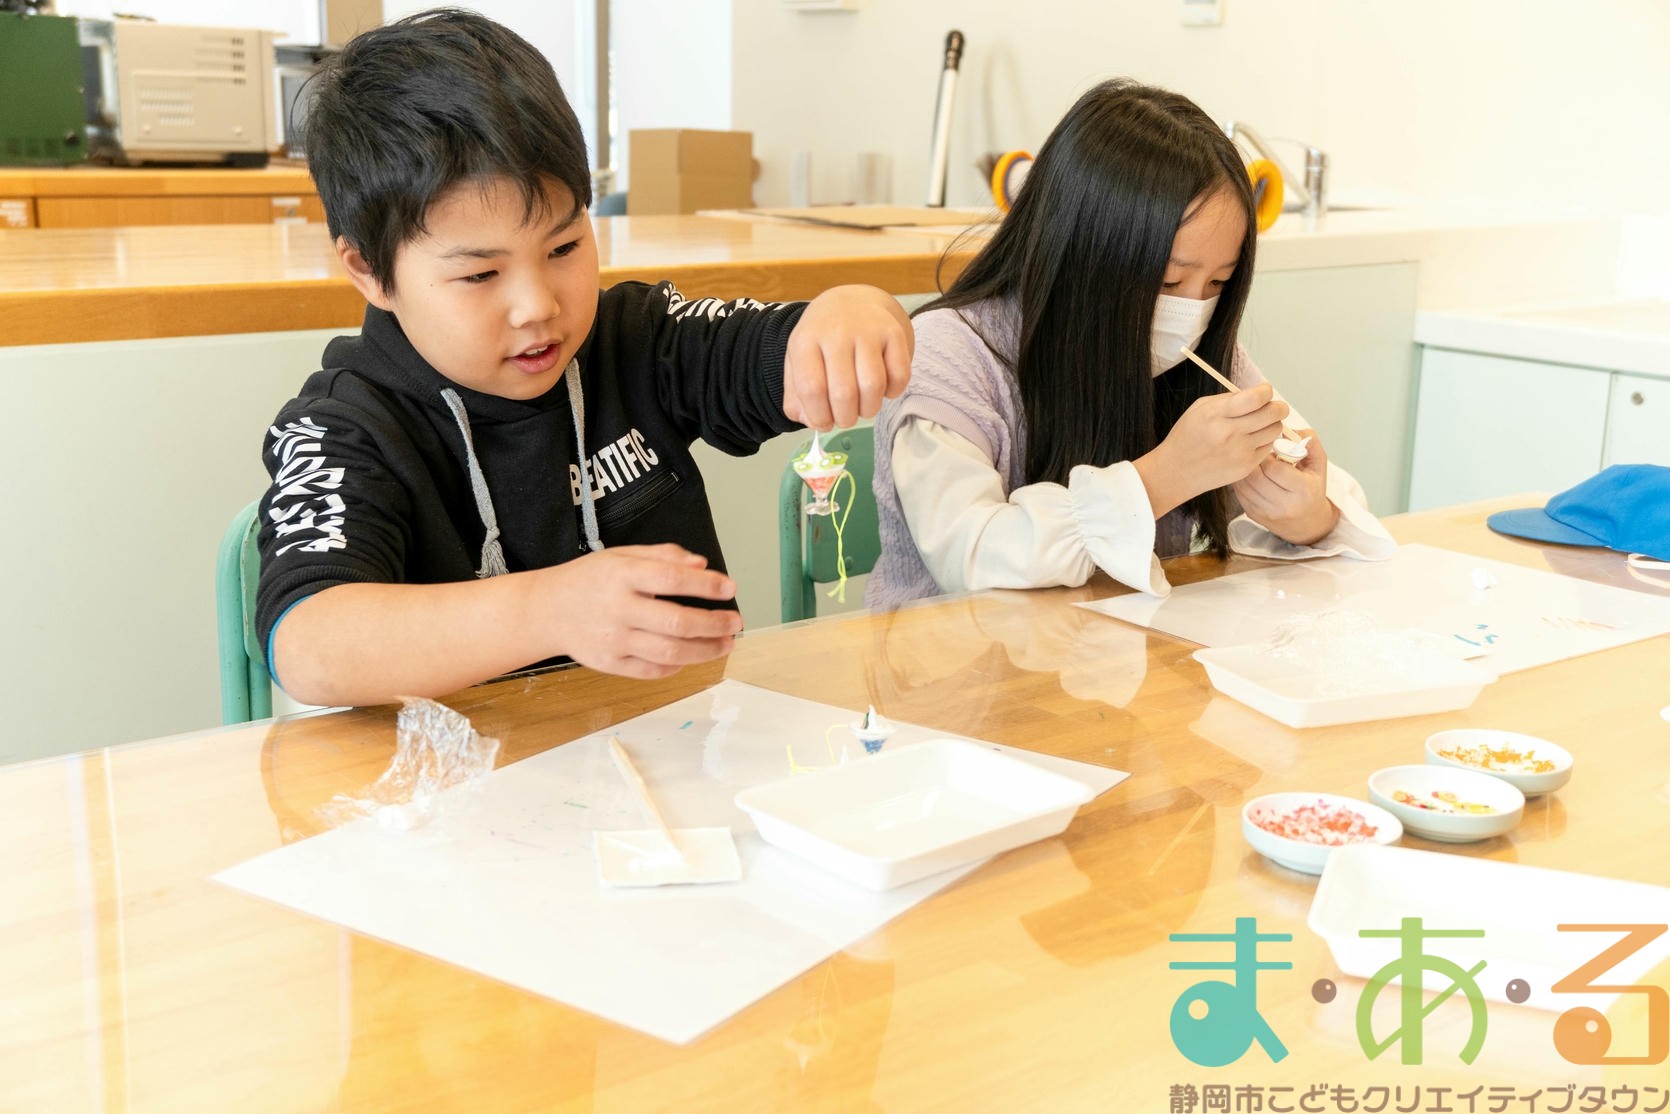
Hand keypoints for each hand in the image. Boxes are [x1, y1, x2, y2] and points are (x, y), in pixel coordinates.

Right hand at [539, 545, 743, 677]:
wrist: (546, 610)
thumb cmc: (589, 579)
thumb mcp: (622, 555)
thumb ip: (663, 556)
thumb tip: (701, 565)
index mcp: (621, 575)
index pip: (672, 579)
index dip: (706, 585)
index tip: (729, 588)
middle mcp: (617, 608)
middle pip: (676, 622)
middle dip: (714, 625)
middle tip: (735, 623)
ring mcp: (613, 640)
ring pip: (669, 652)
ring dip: (705, 651)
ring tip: (725, 644)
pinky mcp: (609, 663)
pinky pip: (651, 670)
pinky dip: (677, 666)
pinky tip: (691, 657)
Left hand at [782, 285, 912, 429]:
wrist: (852, 301)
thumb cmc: (823, 340)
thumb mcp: (798, 361)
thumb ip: (797, 396)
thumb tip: (812, 422)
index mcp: (805, 341)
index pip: (812, 389)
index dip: (819, 416)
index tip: (824, 424)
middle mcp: (836, 332)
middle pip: (844, 393)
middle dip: (846, 419)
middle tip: (846, 419)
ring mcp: (867, 330)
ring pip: (873, 386)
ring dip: (869, 409)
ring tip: (864, 408)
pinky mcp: (893, 332)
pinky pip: (899, 375)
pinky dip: (893, 392)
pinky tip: (883, 389)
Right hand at [1136, 383, 1288, 516]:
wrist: (1176, 471)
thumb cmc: (1187, 437)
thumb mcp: (1200, 408)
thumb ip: (1229, 399)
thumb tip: (1258, 394)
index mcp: (1216, 414)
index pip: (1256, 398)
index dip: (1266, 391)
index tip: (1265, 391)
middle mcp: (1229, 433)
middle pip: (1272, 414)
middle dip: (1278, 407)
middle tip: (1275, 407)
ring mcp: (1239, 452)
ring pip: (1275, 430)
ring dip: (1272, 424)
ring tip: (1260, 425)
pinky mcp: (1246, 467)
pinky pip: (1268, 448)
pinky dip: (1264, 441)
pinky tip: (1251, 441)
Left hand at [1233, 428, 1340, 544]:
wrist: (1307, 523)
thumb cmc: (1312, 487)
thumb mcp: (1318, 462)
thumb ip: (1308, 440)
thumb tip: (1285, 429)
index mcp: (1303, 491)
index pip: (1275, 468)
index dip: (1268, 454)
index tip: (1269, 448)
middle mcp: (1284, 505)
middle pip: (1256, 477)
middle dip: (1254, 460)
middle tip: (1256, 451)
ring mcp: (1266, 512)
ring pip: (1244, 484)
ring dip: (1244, 468)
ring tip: (1251, 460)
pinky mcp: (1253, 515)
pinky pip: (1238, 492)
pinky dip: (1241, 479)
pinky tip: (1248, 473)